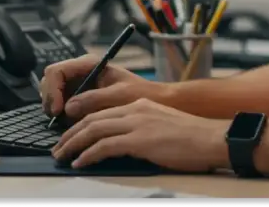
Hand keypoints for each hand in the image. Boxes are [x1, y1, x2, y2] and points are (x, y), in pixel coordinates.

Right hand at [40, 55, 165, 120]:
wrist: (152, 101)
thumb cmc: (140, 93)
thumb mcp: (119, 95)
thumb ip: (94, 99)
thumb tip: (68, 108)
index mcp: (89, 64)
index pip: (56, 71)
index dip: (52, 90)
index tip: (58, 109)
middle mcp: (80, 72)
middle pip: (50, 81)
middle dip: (50, 99)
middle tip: (56, 118)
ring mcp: (78, 84)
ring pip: (52, 93)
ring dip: (53, 107)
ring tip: (64, 121)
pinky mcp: (79, 97)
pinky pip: (61, 103)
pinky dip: (60, 113)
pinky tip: (70, 122)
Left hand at [52, 98, 228, 172]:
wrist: (211, 138)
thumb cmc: (192, 137)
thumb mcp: (161, 125)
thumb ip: (140, 129)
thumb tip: (122, 144)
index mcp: (140, 104)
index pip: (101, 112)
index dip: (80, 125)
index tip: (69, 137)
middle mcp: (135, 109)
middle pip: (92, 120)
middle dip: (70, 135)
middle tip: (58, 149)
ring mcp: (137, 123)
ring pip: (94, 130)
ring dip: (73, 145)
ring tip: (62, 157)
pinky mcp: (140, 140)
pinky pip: (105, 146)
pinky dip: (88, 154)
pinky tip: (80, 163)